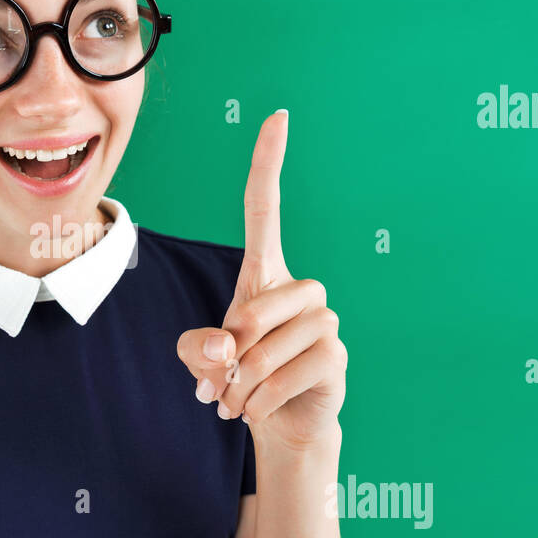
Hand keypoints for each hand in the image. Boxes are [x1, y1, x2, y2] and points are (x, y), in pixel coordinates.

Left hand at [176, 110, 346, 451]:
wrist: (279, 421)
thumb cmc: (240, 379)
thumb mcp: (205, 360)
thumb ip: (201, 348)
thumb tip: (229, 348)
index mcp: (266, 273)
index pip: (266, 209)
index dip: (270, 164)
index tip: (278, 116)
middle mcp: (302, 288)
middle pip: (252, 312)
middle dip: (228, 356)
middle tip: (220, 383)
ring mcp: (324, 319)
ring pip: (266, 350)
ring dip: (241, 385)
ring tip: (235, 402)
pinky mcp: (335, 355)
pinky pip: (288, 374)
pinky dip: (259, 400)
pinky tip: (252, 411)